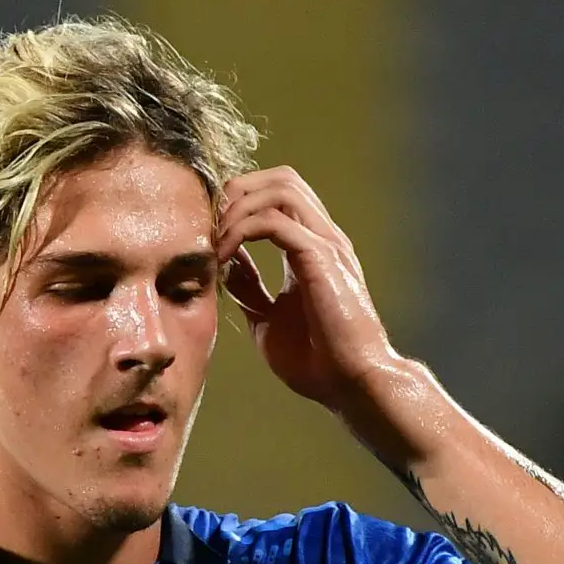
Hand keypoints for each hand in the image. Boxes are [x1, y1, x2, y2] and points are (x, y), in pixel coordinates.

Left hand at [215, 166, 394, 410]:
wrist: (353, 385)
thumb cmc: (318, 361)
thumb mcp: (268, 317)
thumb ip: (249, 287)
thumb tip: (225, 265)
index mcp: (314, 248)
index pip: (279, 195)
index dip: (240, 203)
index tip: (210, 235)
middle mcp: (324, 238)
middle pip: (281, 178)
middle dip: (238, 192)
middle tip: (210, 229)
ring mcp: (326, 246)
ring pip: (281, 189)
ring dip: (239, 208)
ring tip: (217, 241)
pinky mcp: (322, 260)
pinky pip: (276, 222)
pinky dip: (242, 231)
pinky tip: (225, 258)